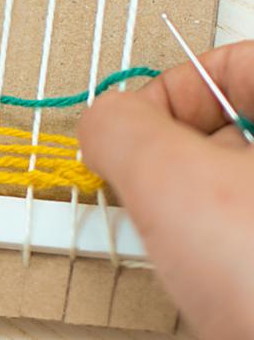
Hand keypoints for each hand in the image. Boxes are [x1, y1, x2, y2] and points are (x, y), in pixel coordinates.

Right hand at [79, 41, 253, 339]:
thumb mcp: (174, 185)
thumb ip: (120, 130)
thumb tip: (101, 123)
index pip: (227, 62)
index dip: (162, 97)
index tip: (127, 140)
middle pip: (235, 126)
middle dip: (177, 164)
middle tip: (155, 200)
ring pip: (241, 183)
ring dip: (199, 212)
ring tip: (195, 250)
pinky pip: (250, 226)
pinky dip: (228, 244)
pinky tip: (224, 277)